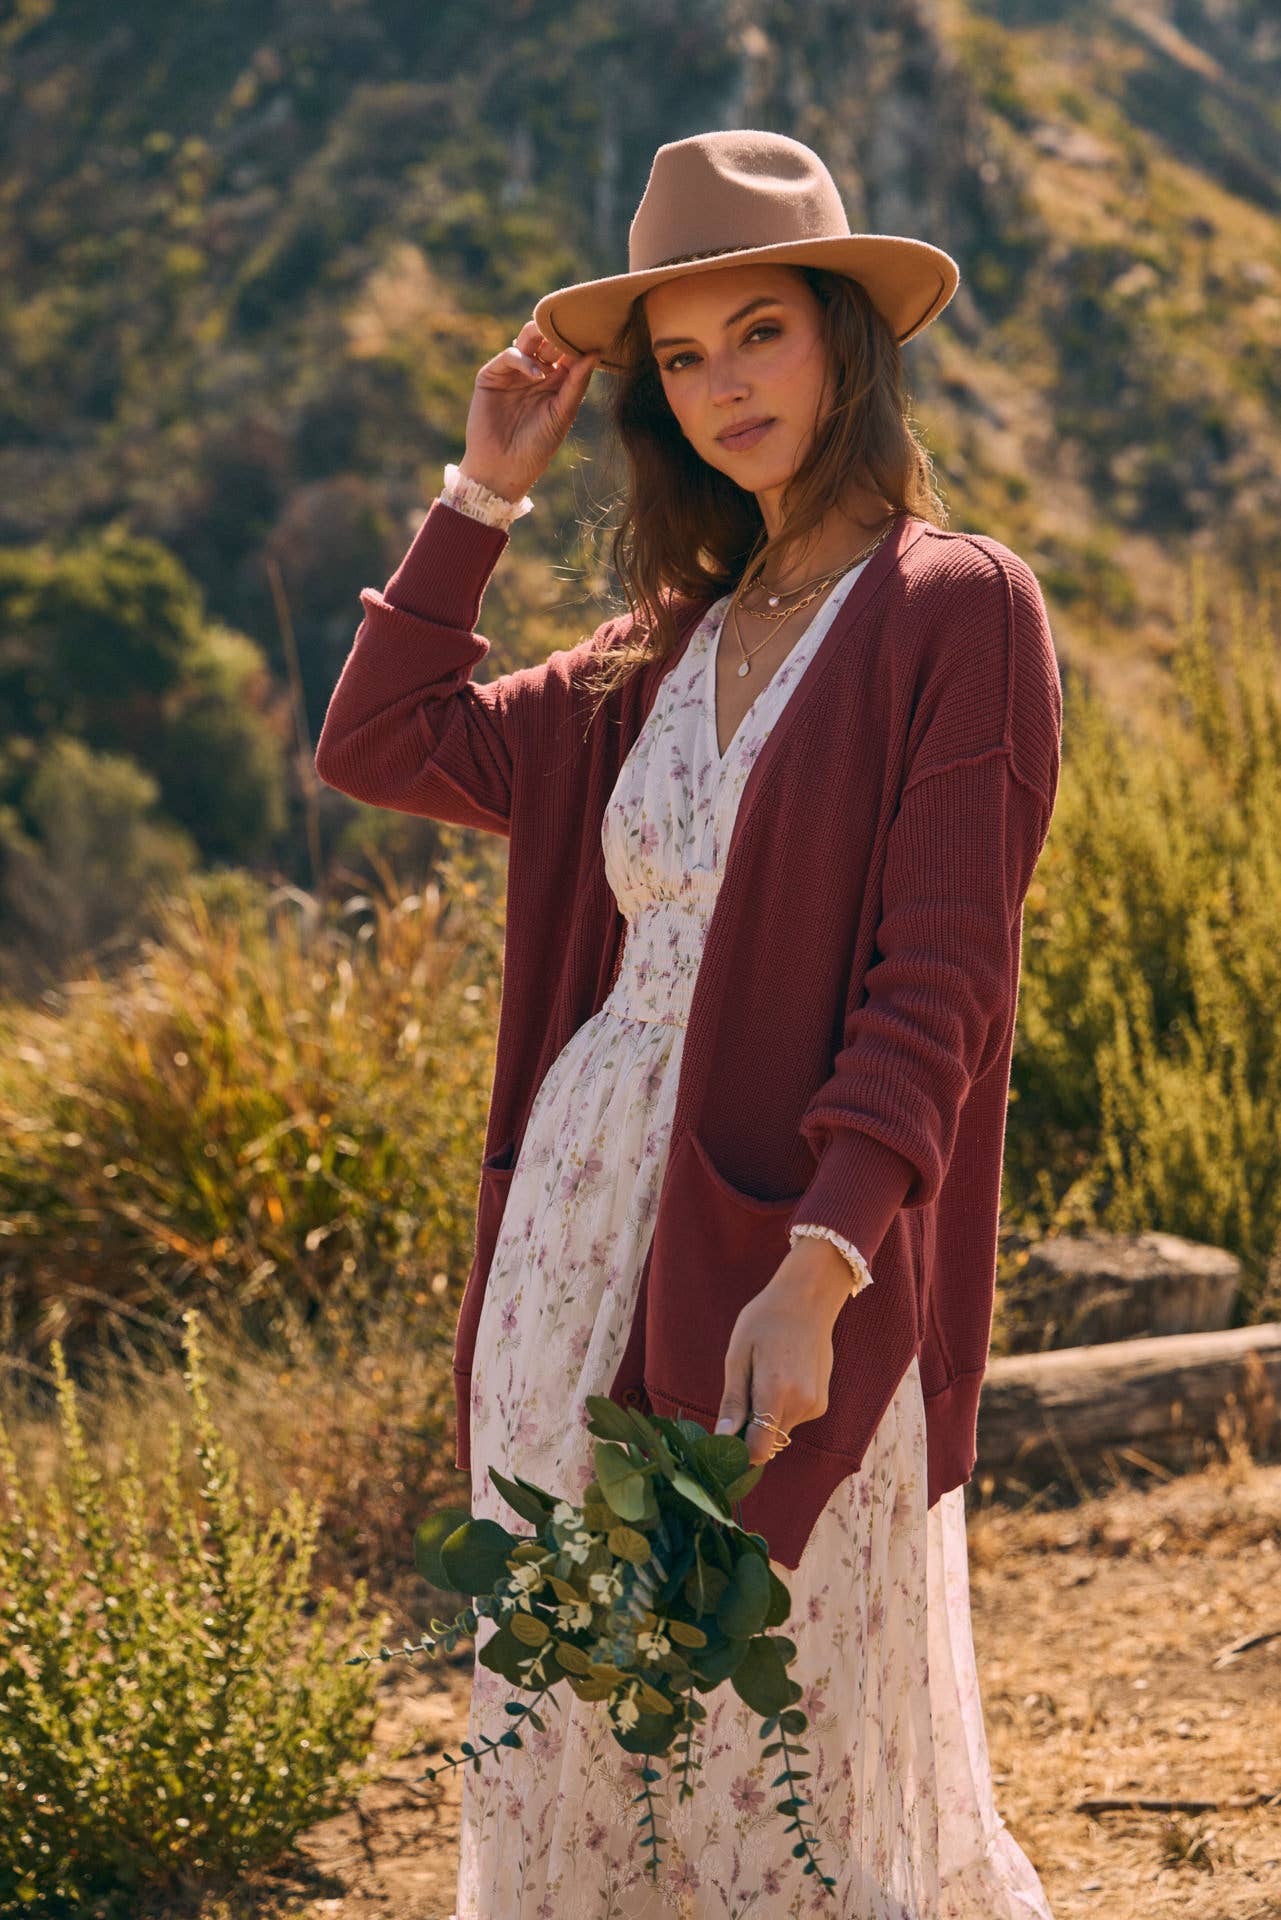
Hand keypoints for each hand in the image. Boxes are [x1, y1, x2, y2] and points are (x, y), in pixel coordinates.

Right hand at [460, 318, 599, 502]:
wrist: (503, 468)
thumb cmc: (537, 447)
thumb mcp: (563, 413)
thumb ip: (577, 383)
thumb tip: (596, 352)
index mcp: (557, 380)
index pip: (569, 349)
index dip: (579, 338)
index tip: (593, 331)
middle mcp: (536, 371)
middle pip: (548, 338)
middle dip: (559, 331)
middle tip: (572, 329)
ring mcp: (513, 372)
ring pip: (528, 339)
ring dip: (541, 334)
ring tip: (555, 345)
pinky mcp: (492, 375)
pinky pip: (509, 356)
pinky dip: (524, 359)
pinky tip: (537, 374)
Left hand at [713, 1240, 853, 1466]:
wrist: (807, 1299)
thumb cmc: (765, 1321)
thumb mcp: (738, 1355)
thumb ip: (732, 1401)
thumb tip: (722, 1437)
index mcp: (776, 1392)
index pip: (759, 1449)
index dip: (739, 1449)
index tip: (726, 1434)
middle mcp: (801, 1404)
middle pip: (769, 1443)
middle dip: (751, 1431)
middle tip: (742, 1395)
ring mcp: (816, 1405)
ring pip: (780, 1431)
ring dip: (766, 1418)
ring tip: (763, 1377)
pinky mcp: (822, 1402)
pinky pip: (794, 1418)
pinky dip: (782, 1408)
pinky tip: (781, 1376)